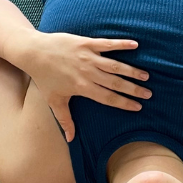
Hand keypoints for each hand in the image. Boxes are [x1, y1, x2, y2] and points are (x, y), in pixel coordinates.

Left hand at [27, 32, 150, 141]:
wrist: (34, 52)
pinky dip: (121, 44)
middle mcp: (88, 73)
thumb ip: (65, 120)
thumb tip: (71, 139)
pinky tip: (135, 44)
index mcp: (82, 88)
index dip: (124, 103)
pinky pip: (108, 44)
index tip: (138, 107)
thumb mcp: (54, 101)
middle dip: (133, 89)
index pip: (108, 98)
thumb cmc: (44, 78)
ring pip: (115, 65)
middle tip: (148, 93)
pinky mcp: (87, 43)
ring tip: (146, 75)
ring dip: (131, 70)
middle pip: (115, 83)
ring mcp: (88, 57)